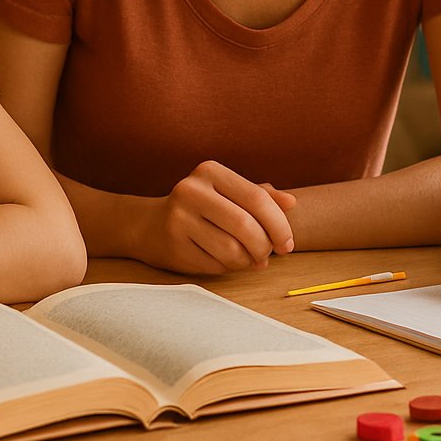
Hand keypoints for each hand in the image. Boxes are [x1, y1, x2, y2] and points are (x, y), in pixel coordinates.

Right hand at [138, 161, 296, 274]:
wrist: (149, 225)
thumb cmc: (200, 207)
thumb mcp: (228, 193)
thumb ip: (260, 196)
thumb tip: (291, 203)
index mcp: (210, 171)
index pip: (257, 199)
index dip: (279, 225)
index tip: (287, 244)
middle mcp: (191, 190)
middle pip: (246, 226)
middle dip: (264, 246)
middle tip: (267, 255)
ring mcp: (179, 219)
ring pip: (231, 250)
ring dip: (248, 261)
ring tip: (248, 258)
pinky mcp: (174, 246)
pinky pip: (215, 265)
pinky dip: (229, 268)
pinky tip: (226, 261)